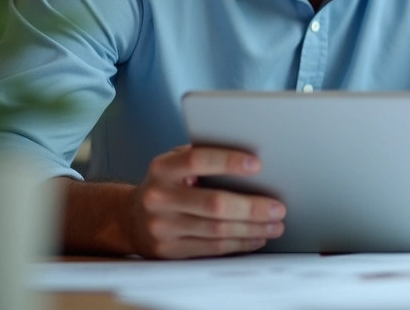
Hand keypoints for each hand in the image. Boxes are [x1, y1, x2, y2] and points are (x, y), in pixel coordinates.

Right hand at [126, 145, 286, 258]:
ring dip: (252, 228)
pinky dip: (240, 243)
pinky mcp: (168, 251)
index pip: (197, 160)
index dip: (228, 161)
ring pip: (217, 230)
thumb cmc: (168, 184)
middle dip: (252, 207)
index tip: (258, 166)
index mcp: (162, 169)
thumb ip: (204, 158)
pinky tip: (257, 237)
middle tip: (279, 208)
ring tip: (275, 224)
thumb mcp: (176, 164)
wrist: (130, 218)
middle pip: (214, 203)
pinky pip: (212, 248)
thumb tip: (252, 163)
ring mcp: (161, 227)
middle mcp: (158, 198)